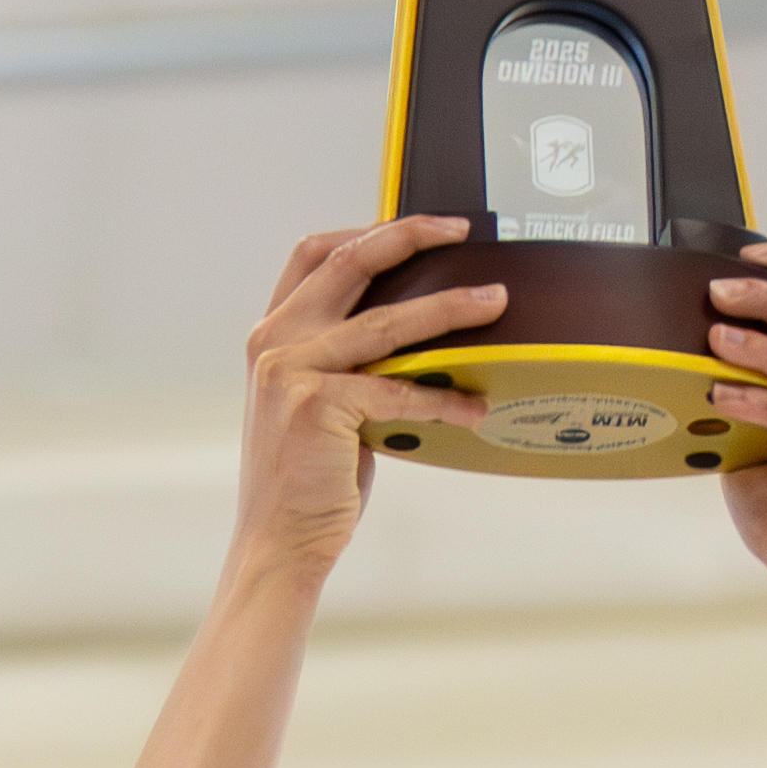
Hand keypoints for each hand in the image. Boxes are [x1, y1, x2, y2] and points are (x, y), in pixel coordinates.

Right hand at [235, 213, 496, 570]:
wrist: (277, 542)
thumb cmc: (308, 480)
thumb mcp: (320, 405)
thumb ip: (349, 364)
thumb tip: (417, 340)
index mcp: (272, 335)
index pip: (315, 255)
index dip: (367, 229)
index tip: (419, 225)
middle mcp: (275, 342)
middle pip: (349, 262)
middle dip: (410, 236)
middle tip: (461, 231)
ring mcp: (292, 371)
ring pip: (387, 320)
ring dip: (449, 307)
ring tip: (495, 301)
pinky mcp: (319, 406)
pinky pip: (399, 388)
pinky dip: (444, 397)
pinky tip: (475, 406)